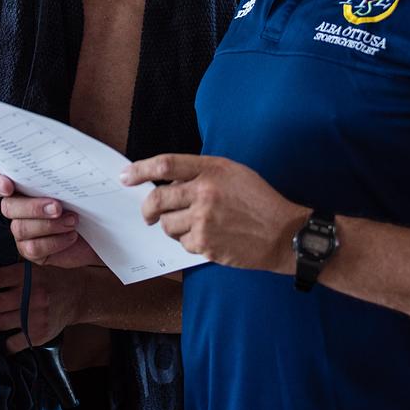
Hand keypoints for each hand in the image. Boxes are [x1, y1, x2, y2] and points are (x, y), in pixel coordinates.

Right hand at [0, 172, 101, 267]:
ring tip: (73, 222)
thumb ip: (69, 172)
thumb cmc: (90, 201)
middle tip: (59, 206)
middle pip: (9, 207)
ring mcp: (23, 230)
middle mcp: (18, 208)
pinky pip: (33, 249)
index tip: (9, 185)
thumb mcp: (81, 184)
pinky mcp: (32, 251)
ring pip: (21, 229)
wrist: (105, 230)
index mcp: (24, 186)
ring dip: (49, 225)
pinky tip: (71, 236)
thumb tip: (72, 157)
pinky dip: (54, 242)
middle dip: (33, 207)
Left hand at [0, 263, 85, 352]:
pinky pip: (11, 344)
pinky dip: (4, 343)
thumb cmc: (48, 279)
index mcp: (26, 275)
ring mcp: (34, 317)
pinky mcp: (38, 334)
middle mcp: (29, 295)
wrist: (77, 295)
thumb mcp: (32, 268)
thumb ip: (10, 273)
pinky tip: (4, 337)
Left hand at [120, 154, 307, 273]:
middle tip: (149, 214)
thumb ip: (201, 173)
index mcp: (212, 169)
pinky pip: (182, 243)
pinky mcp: (206, 244)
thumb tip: (168, 183)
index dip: (140, 170)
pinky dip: (189, 241)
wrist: (283, 233)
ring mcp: (204, 220)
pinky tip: (209, 237)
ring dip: (173, 226)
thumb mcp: (233, 173)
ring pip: (167, 225)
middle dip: (148, 209)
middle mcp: (205, 192)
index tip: (126, 176)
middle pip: (157, 199)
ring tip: (193, 225)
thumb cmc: (259, 201)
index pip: (165, 165)